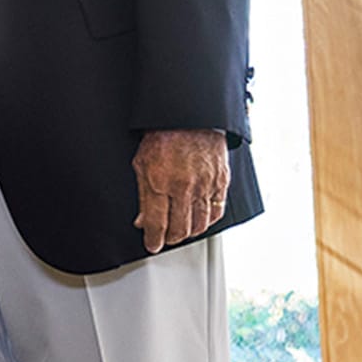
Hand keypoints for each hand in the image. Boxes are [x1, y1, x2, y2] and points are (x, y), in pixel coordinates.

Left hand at [132, 129, 229, 254]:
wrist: (190, 115)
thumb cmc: (164, 135)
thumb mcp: (141, 162)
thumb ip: (143, 194)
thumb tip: (143, 220)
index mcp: (159, 181)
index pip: (156, 224)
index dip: (153, 239)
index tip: (152, 245)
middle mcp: (183, 186)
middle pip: (179, 229)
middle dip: (170, 238)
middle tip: (165, 238)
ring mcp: (204, 185)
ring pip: (199, 225)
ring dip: (188, 233)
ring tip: (181, 231)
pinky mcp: (221, 181)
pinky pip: (217, 211)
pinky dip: (207, 221)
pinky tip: (200, 221)